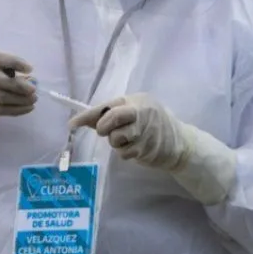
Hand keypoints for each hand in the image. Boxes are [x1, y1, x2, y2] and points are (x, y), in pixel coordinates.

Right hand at [0, 51, 36, 135]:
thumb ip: (8, 70)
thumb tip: (32, 79)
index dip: (12, 61)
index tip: (29, 68)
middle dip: (16, 83)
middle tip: (32, 88)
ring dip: (19, 98)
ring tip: (33, 98)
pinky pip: (1, 110)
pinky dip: (17, 109)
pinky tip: (29, 107)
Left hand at [70, 93, 236, 203]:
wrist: (180, 143)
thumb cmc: (153, 124)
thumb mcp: (136, 112)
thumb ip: (113, 114)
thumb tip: (83, 120)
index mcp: (136, 100)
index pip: (107, 106)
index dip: (87, 116)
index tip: (71, 124)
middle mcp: (141, 113)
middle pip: (110, 119)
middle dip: (103, 128)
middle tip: (105, 132)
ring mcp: (144, 131)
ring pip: (115, 139)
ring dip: (117, 142)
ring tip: (129, 140)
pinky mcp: (146, 149)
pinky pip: (124, 152)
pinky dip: (126, 152)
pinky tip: (137, 148)